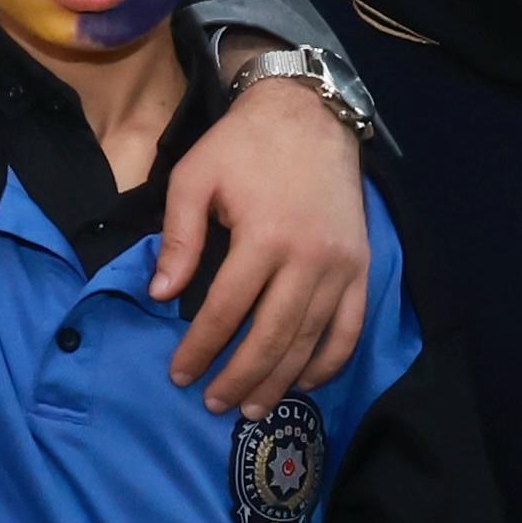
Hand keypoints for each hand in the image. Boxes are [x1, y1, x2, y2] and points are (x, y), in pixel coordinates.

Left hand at [153, 79, 369, 412]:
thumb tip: (160, 295)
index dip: (200, 348)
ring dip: (281, 379)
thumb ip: (178, 238)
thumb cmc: (242, 146)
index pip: (225, 311)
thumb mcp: (193, 178)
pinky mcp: (361, 266)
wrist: (309, 114)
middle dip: (240, 377)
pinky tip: (306, 382)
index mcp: (263, 238)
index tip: (179, 375)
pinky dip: (330, 360)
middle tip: (215, 405)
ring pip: (311, 339)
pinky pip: (350, 326)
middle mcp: (308, 259)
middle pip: (272, 336)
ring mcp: (341, 266)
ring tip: (254, 408)